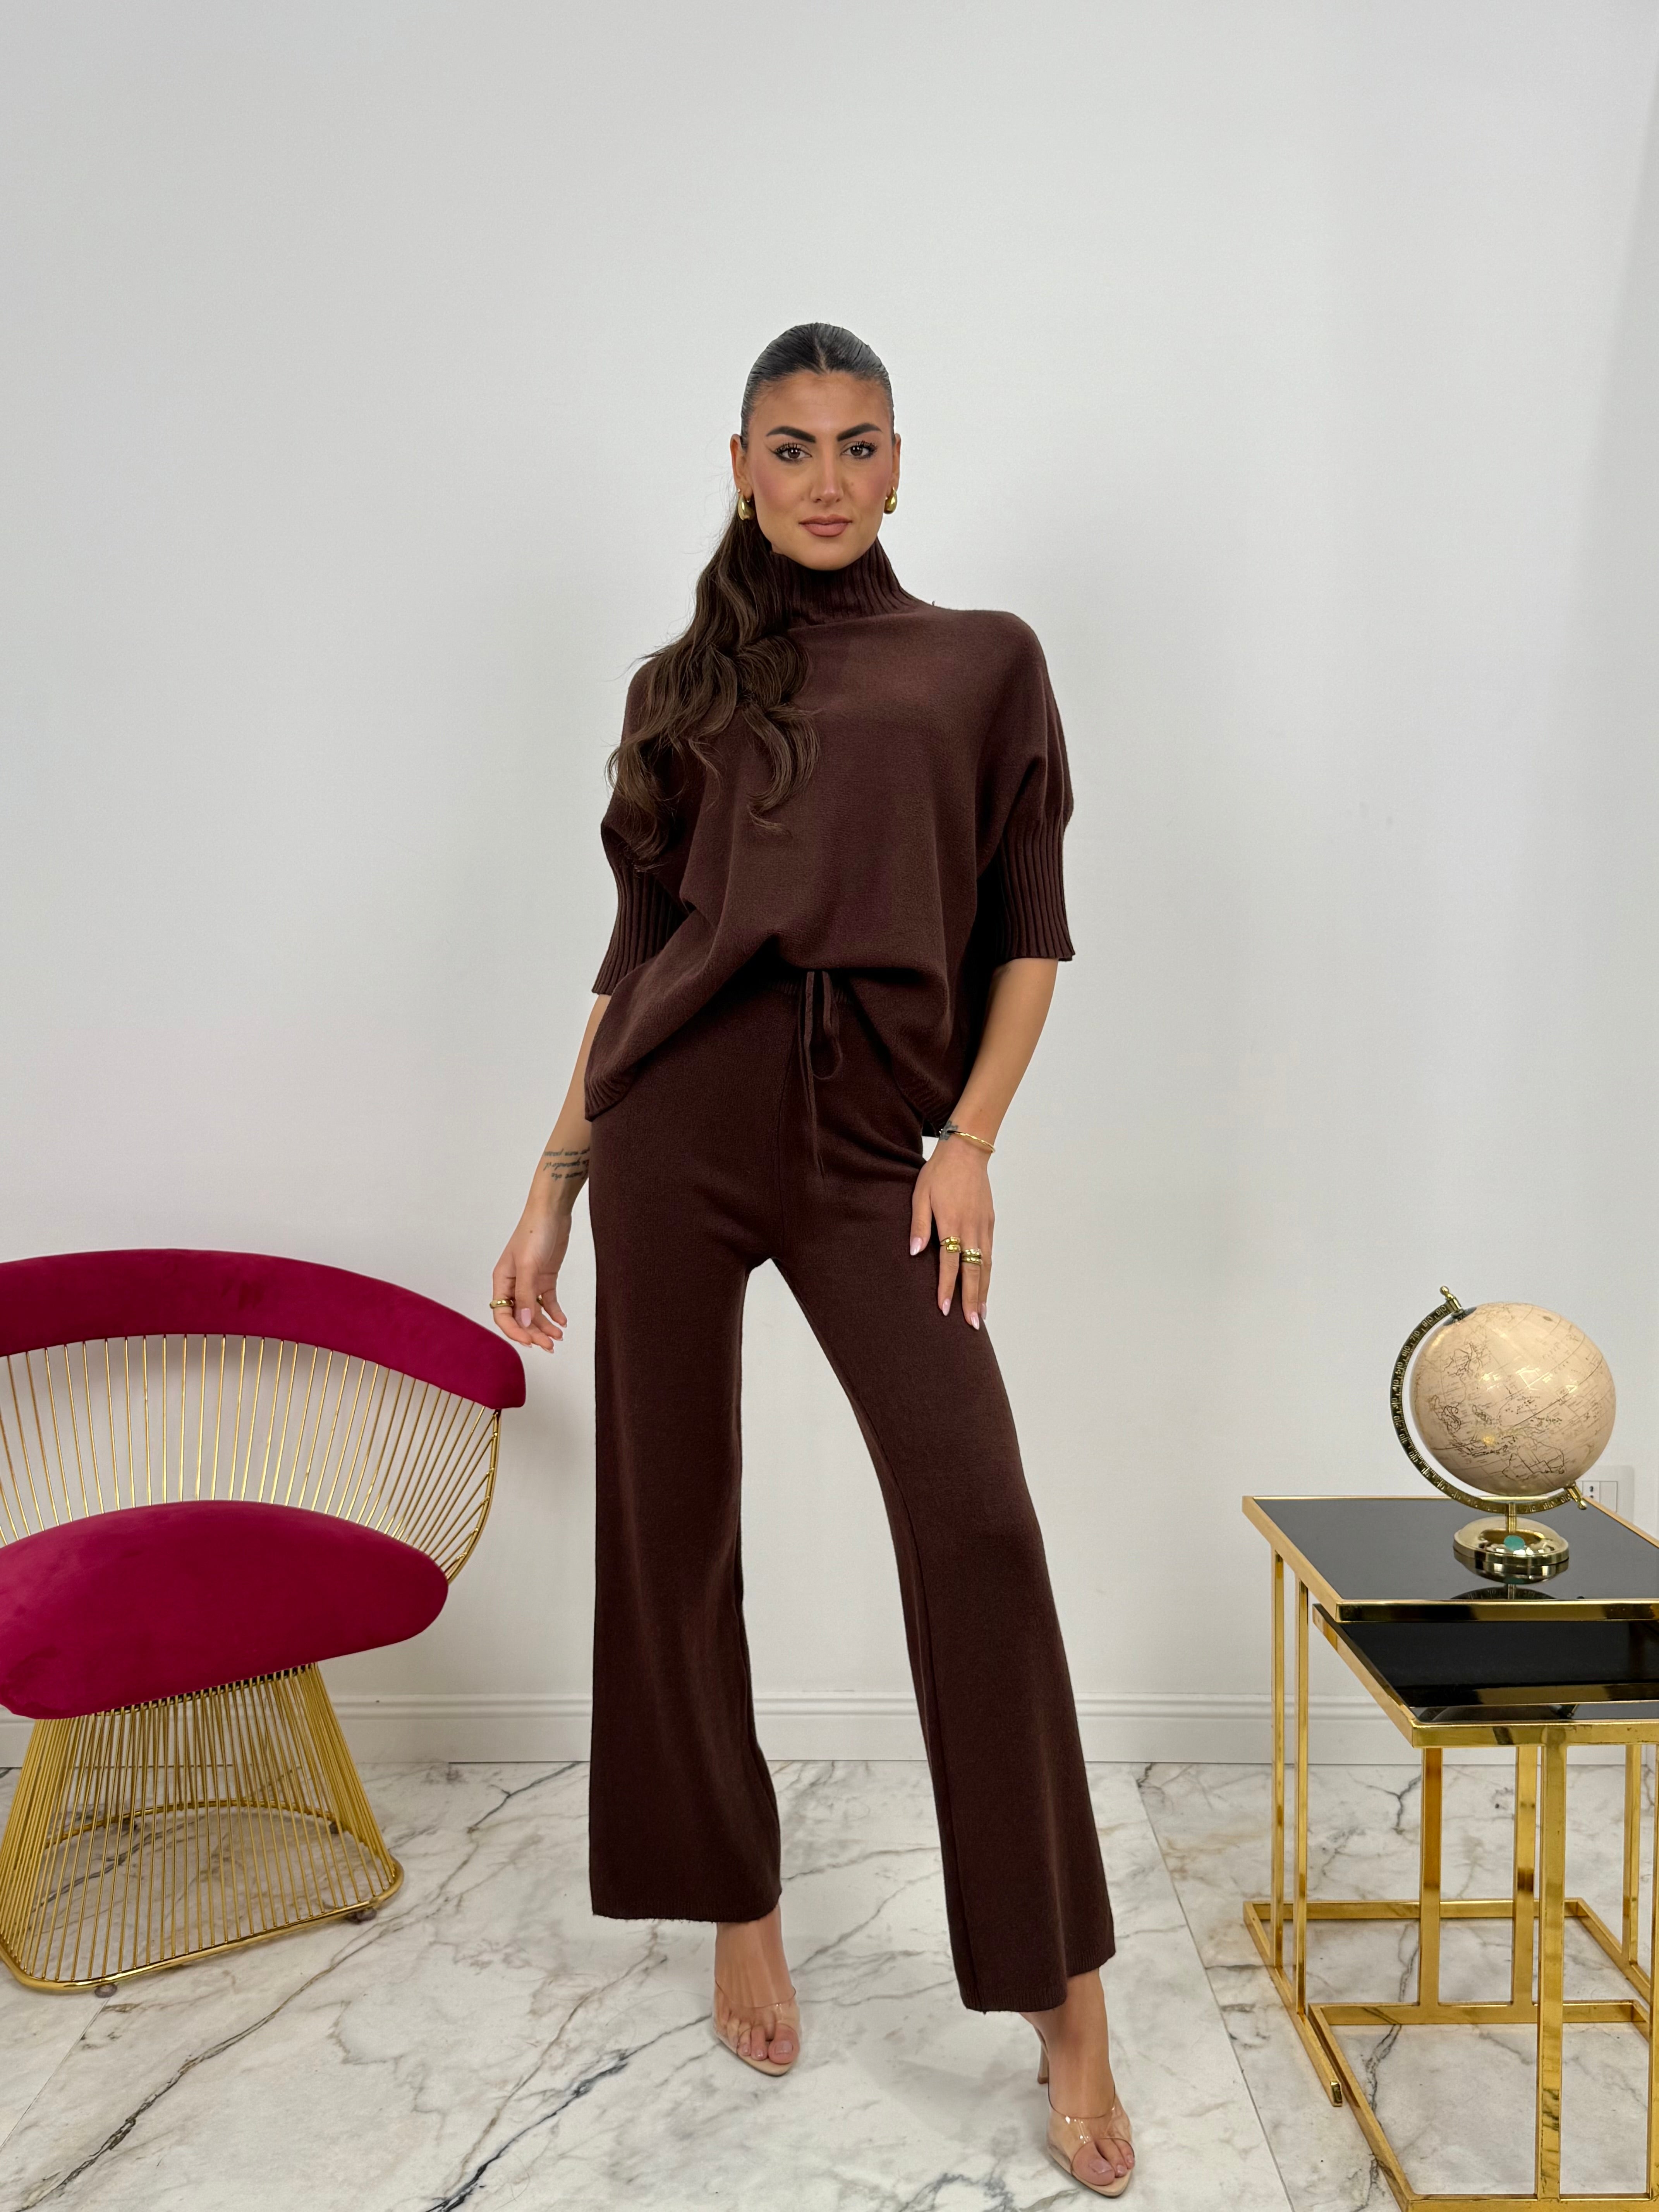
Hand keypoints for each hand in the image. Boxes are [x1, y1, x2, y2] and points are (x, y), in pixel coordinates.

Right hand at [491, 1208, 570, 1351]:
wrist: (553, 1212)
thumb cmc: (534, 1232)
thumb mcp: (528, 1265)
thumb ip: (525, 1294)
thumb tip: (524, 1322)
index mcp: (502, 1281)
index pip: (502, 1314)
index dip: (515, 1331)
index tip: (530, 1342)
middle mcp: (514, 1284)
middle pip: (520, 1317)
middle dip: (533, 1333)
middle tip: (549, 1346)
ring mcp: (530, 1282)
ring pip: (534, 1312)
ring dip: (545, 1326)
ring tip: (558, 1337)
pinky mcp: (545, 1278)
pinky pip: (547, 1302)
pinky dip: (554, 1313)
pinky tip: (562, 1322)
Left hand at [908, 1136, 992, 1325]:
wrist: (967, 1151)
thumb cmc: (938, 1173)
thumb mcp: (920, 1195)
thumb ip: (918, 1224)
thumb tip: (914, 1253)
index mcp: (952, 1223)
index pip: (949, 1263)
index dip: (947, 1287)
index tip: (944, 1309)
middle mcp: (971, 1228)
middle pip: (973, 1271)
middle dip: (972, 1299)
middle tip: (972, 1325)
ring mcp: (983, 1227)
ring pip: (985, 1266)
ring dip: (984, 1291)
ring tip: (981, 1314)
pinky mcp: (990, 1223)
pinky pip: (989, 1254)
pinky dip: (987, 1274)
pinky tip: (985, 1286)